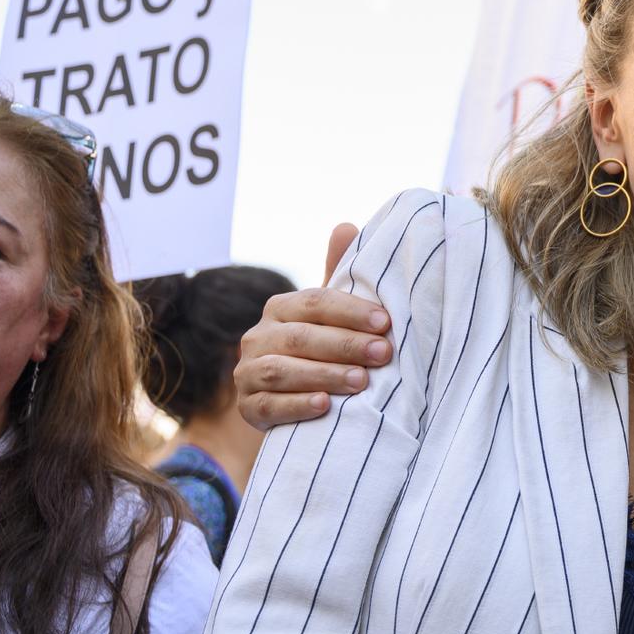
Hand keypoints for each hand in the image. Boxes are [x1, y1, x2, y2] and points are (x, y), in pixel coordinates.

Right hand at [234, 222, 390, 428]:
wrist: (295, 403)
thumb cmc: (322, 350)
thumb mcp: (330, 317)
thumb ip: (339, 276)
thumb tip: (345, 225)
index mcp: (280, 308)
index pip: (315, 303)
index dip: (351, 312)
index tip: (387, 322)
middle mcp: (257, 337)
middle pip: (301, 337)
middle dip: (346, 345)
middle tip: (384, 354)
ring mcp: (247, 373)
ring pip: (282, 371)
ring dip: (324, 374)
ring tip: (361, 381)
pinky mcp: (246, 408)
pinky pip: (268, 406)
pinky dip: (297, 406)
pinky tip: (325, 406)